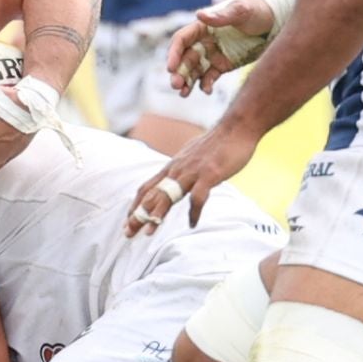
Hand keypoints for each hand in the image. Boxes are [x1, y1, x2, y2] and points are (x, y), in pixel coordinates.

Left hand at [126, 121, 258, 234]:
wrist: (235, 128)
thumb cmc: (216, 143)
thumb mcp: (191, 156)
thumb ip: (181, 169)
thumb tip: (175, 178)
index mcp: (173, 167)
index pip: (147, 187)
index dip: (136, 205)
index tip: (128, 220)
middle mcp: (178, 170)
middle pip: (152, 195)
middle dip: (138, 215)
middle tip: (127, 233)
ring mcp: (192, 172)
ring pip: (168, 196)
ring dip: (156, 215)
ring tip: (148, 232)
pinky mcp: (209, 175)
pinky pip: (197, 197)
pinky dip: (193, 213)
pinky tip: (192, 223)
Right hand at [166, 0, 275, 97]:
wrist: (277, 22)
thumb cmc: (258, 10)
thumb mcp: (242, 10)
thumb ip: (222, 15)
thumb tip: (199, 14)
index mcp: (203, 26)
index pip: (182, 40)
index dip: (174, 53)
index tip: (171, 67)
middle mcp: (204, 41)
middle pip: (185, 58)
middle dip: (179, 72)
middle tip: (176, 85)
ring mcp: (213, 54)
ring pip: (194, 70)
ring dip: (187, 81)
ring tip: (183, 94)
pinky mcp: (223, 66)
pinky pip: (209, 78)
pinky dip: (205, 85)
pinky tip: (207, 91)